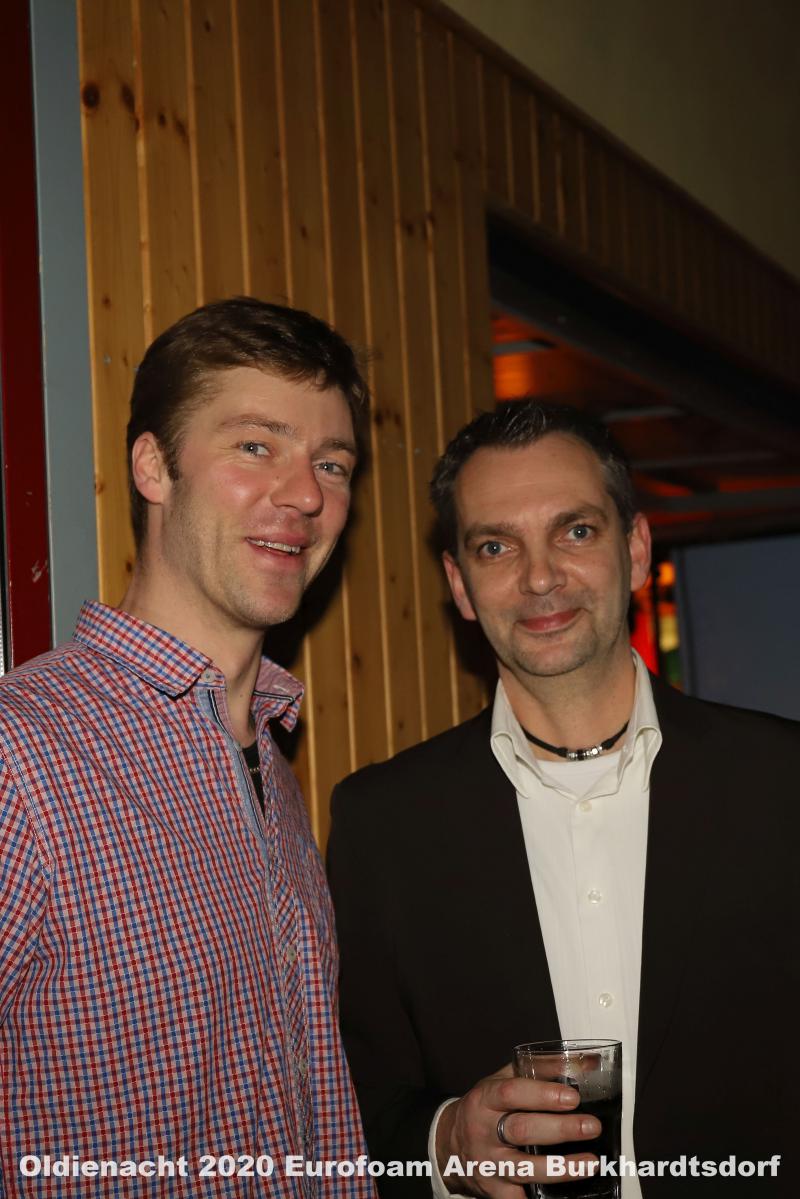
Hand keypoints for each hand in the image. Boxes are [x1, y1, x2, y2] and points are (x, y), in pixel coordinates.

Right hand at [435, 1064, 600, 1197]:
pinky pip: (519, 1198)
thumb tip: (586, 1063)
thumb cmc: (485, 1108)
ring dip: (561, 1168)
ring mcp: (489, 1164)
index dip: (543, 1095)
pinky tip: (568, 1194)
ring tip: (590, 1163)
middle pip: (522, 1130)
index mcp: (485, 1099)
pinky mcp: (494, 1190)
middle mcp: (484, 1131)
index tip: (572, 1097)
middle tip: (591, 1127)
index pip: (512, 1093)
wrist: (451, 1144)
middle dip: (561, 1129)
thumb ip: (541, 1070)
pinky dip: (540, 1197)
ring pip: (525, 1168)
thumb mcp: (503, 1080)